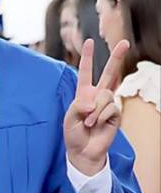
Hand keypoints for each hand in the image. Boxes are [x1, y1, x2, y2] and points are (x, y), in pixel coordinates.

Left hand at [63, 38, 129, 172]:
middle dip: (117, 57)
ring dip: (95, 111)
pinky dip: (101, 116)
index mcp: (83, 94)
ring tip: (89, 123)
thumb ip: (77, 106)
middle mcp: (97, 96)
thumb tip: (92, 102)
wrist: (83, 151)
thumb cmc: (74, 134)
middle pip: (109, 73)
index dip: (87, 57)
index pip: (85, 72)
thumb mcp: (68, 119)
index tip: (90, 41)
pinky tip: (97, 124)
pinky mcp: (116, 113)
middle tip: (125, 42)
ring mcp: (108, 104)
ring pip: (105, 96)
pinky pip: (110, 107)